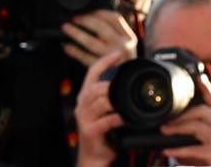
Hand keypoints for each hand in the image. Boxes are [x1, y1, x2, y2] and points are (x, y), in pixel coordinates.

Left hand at [63, 10, 138, 68]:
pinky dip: (75, 51)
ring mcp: (112, 58)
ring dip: (76, 33)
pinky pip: (86, 58)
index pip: (115, 18)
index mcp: (128, 37)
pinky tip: (67, 47)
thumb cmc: (121, 60)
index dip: (99, 12)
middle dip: (85, 20)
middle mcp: (123, 46)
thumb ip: (113, 31)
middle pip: (102, 28)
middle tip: (73, 18)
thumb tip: (90, 15)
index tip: (87, 11)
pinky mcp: (103, 69)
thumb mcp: (124, 44)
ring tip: (66, 28)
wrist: (127, 84)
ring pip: (92, 42)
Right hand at [73, 46, 129, 166]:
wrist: (93, 157)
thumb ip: (111, 100)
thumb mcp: (104, 114)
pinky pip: (105, 121)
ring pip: (99, 102)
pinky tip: (124, 118)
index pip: (92, 73)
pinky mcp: (90, 131)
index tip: (117, 53)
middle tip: (126, 86)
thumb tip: (127, 88)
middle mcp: (82, 105)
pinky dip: (116, 118)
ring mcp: (84, 118)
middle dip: (111, 84)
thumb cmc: (102, 135)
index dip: (104, 61)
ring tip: (125, 102)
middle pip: (96, 87)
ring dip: (115, 101)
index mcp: (86, 98)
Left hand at [160, 77, 210, 165]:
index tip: (199, 77)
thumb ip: (206, 132)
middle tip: (166, 120)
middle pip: (201, 111)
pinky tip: (168, 151)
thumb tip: (180, 128)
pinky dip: (178, 150)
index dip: (207, 88)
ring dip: (177, 128)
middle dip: (181, 114)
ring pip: (196, 126)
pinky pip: (193, 148)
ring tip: (164, 131)